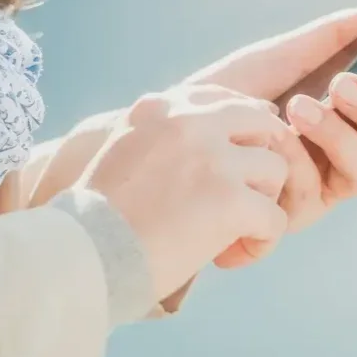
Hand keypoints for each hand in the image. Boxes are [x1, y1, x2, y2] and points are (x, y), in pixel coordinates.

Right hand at [76, 84, 290, 299]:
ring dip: (263, 204)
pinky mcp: (230, 199)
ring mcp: (213, 157)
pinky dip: (263, 242)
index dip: (244, 129)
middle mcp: (189, 121)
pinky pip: (275, 218)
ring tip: (234, 235)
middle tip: (249, 199)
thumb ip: (166, 137)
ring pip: (275, 169)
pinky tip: (232, 257)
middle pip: (263, 125)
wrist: (81, 257)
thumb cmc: (97, 219)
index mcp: (160, 108)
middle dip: (264, 162)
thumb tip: (218, 141)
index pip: (224, 99)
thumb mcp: (123, 151)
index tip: (242, 157)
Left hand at [186, 3, 356, 267]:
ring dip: (339, 135)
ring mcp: (323, 189)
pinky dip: (294, 161)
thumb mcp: (281, 57)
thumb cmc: (232, 93)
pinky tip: (269, 137)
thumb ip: (335, 35)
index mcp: (356, 118)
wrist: (174, 131)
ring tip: (298, 106)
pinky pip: (313, 195)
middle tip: (342, 84)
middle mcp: (349, 155)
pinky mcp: (290, 216)